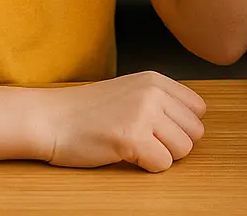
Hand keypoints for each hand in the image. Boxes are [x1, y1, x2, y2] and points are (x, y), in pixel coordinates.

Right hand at [34, 72, 206, 171]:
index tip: (158, 131)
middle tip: (145, 143)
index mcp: (155, 80)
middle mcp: (154, 93)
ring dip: (162, 156)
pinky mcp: (132, 138)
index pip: (198, 109)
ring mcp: (144, 114)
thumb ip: (159, 101)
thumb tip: (191, 125)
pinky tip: (126, 156)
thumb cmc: (85, 112)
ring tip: (135, 148)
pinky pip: (163, 163)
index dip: (181, 126)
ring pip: (183, 149)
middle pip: (194, 131)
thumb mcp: (129, 92)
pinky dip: (148, 167)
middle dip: (174, 144)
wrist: (49, 119)